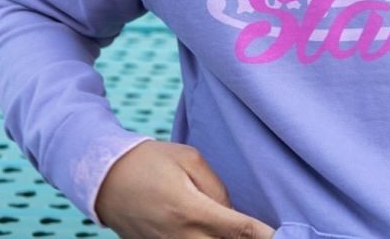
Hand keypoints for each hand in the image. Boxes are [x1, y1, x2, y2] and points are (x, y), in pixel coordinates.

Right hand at [95, 140, 275, 237]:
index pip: (237, 229)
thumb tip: (230, 211)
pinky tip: (214, 234)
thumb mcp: (188, 159)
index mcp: (191, 209)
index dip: (263, 236)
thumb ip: (215, 187)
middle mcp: (180, 236)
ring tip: (242, 233)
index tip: (283, 237)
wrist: (106, 178)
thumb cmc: (150, 160)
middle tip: (267, 234)